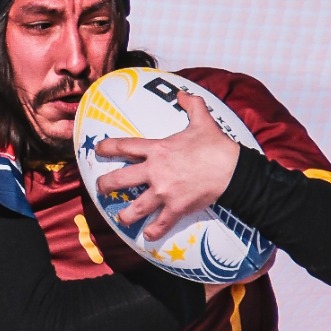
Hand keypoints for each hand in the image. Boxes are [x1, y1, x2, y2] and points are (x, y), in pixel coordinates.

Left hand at [94, 92, 240, 240]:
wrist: (232, 170)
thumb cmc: (215, 145)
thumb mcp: (202, 120)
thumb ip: (191, 105)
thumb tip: (182, 93)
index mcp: (157, 150)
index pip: (124, 146)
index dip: (107, 147)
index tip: (98, 150)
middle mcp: (154, 172)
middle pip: (119, 180)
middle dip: (105, 185)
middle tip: (101, 189)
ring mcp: (163, 192)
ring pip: (135, 208)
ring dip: (124, 215)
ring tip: (120, 218)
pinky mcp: (176, 208)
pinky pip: (160, 223)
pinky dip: (153, 232)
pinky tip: (148, 236)